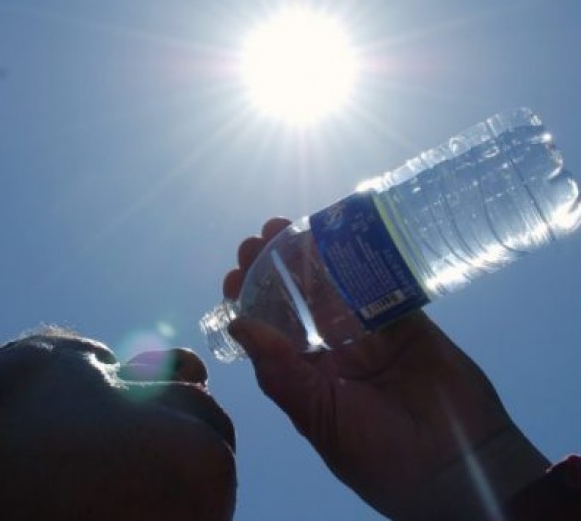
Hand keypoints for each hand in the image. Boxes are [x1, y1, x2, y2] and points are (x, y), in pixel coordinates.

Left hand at [225, 218, 548, 519]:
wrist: (460, 468)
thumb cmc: (380, 454)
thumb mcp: (319, 417)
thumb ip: (280, 372)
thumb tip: (237, 324)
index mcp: (307, 376)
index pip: (269, 329)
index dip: (250, 300)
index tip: (235, 274)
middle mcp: (333, 350)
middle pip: (297, 299)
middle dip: (275, 268)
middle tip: (258, 238)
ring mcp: (370, 333)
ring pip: (334, 285)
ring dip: (310, 256)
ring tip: (286, 227)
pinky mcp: (406, 320)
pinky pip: (380, 283)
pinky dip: (361, 260)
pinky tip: (340, 236)